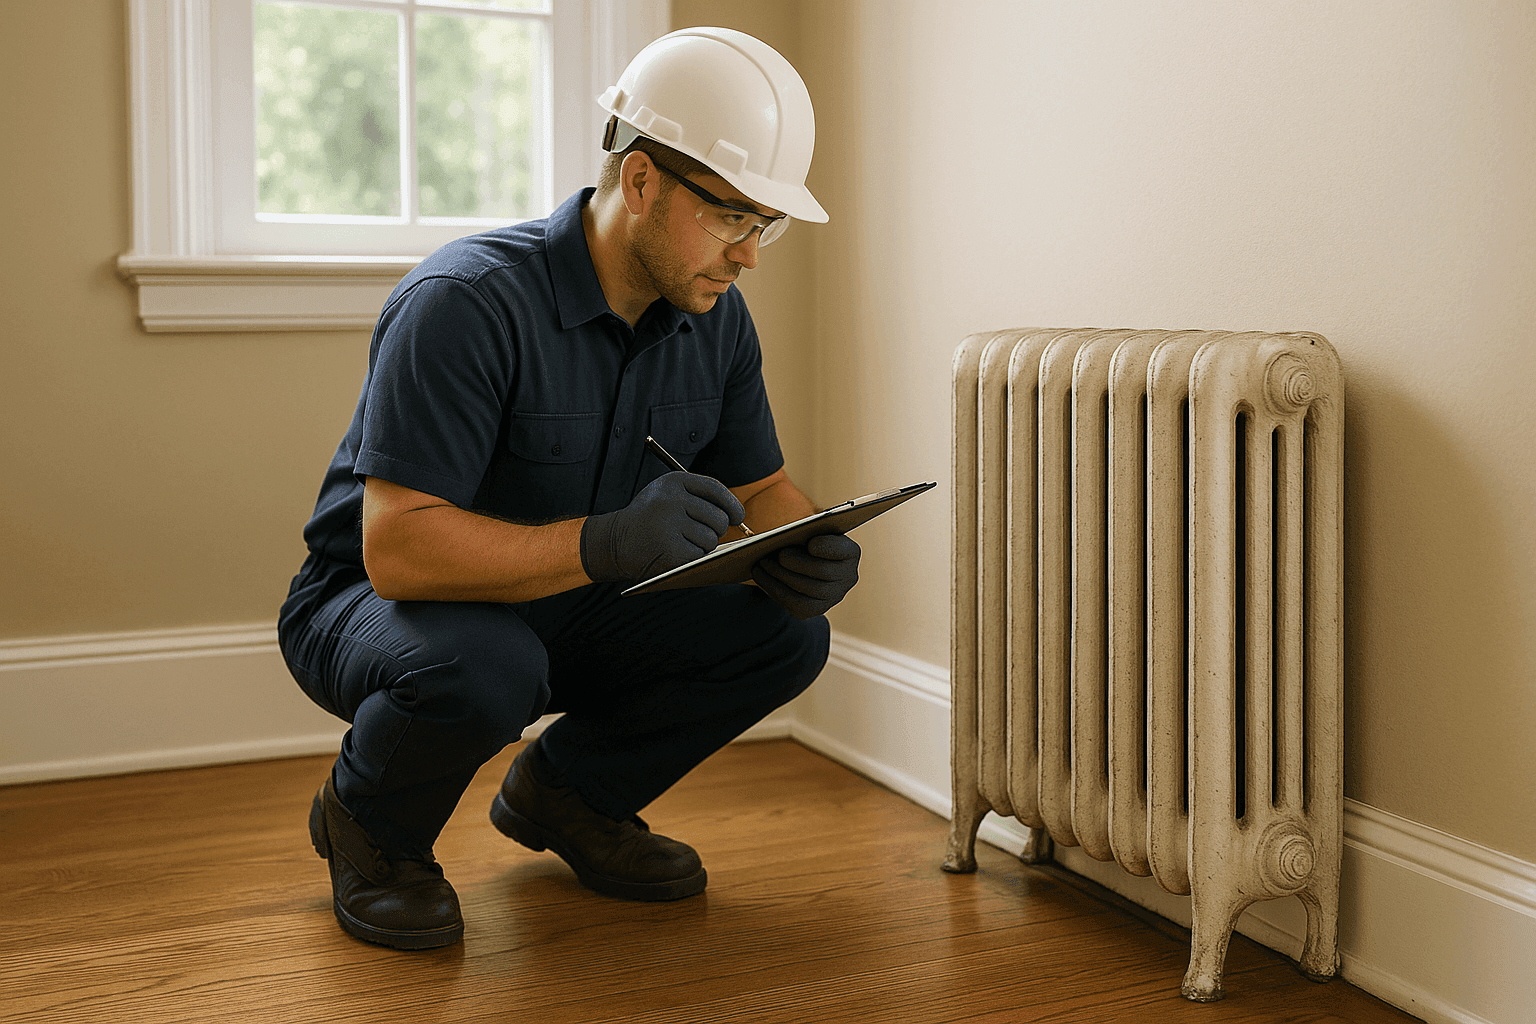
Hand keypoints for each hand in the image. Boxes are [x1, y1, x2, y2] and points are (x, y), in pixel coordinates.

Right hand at [581, 472, 744, 581]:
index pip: (714, 489)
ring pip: (711, 539)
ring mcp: (669, 526)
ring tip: (683, 542)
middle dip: (716, 529)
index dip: (731, 504)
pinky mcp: (669, 550)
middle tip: (704, 533)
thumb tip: (737, 515)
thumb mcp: (667, 496)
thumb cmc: (649, 519)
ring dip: (704, 545)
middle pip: (717, 518)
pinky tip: (677, 553)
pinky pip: (699, 555)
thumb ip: (697, 498)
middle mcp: (671, 500)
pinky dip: (693, 558)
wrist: (613, 542)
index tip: (737, 516)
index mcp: (673, 482)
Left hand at [752, 533, 860, 618]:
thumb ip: (805, 532)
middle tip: (777, 555)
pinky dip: (776, 589)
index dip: (828, 548)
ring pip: (808, 590)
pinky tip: (761, 577)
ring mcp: (834, 596)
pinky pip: (796, 604)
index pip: (844, 550)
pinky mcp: (816, 609)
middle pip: (824, 572)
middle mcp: (848, 577)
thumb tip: (785, 539)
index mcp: (850, 552)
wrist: (804, 562)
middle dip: (798, 563)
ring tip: (762, 564)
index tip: (811, 544)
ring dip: (782, 576)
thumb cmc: (806, 540)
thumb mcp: (810, 531)